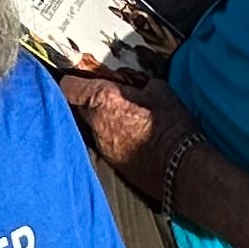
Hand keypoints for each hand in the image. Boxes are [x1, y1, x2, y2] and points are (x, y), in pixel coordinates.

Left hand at [57, 65, 189, 199]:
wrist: (180, 168)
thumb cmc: (170, 126)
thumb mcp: (159, 90)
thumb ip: (137, 82)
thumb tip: (131, 82)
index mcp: (102, 100)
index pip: (68, 87)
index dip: (74, 80)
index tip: (85, 78)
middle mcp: (95, 124)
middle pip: (77, 108)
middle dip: (89, 101)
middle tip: (109, 98)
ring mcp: (101, 147)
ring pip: (91, 127)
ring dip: (101, 121)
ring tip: (124, 119)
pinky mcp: (111, 164)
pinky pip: (103, 144)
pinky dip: (111, 138)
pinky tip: (131, 138)